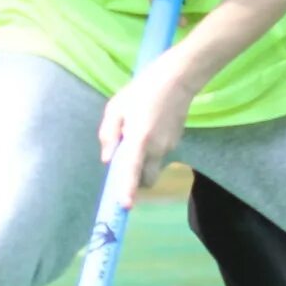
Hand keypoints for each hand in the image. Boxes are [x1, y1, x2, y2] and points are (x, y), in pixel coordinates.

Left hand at [98, 52, 197, 207]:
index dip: (128, 190)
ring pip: (154, 167)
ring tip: (137, 135)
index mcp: (139, 139)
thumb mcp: (116, 108)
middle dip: (137, 182)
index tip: (125, 206)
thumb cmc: (141, 91)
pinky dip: (152, 151)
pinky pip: (160, 155)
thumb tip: (108, 158)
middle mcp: (156, 148)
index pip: (132, 171)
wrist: (177, 79)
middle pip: (146, 179)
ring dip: (143, 163)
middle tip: (126, 167)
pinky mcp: (176, 142)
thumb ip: (108, 134)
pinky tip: (149, 128)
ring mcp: (169, 147)